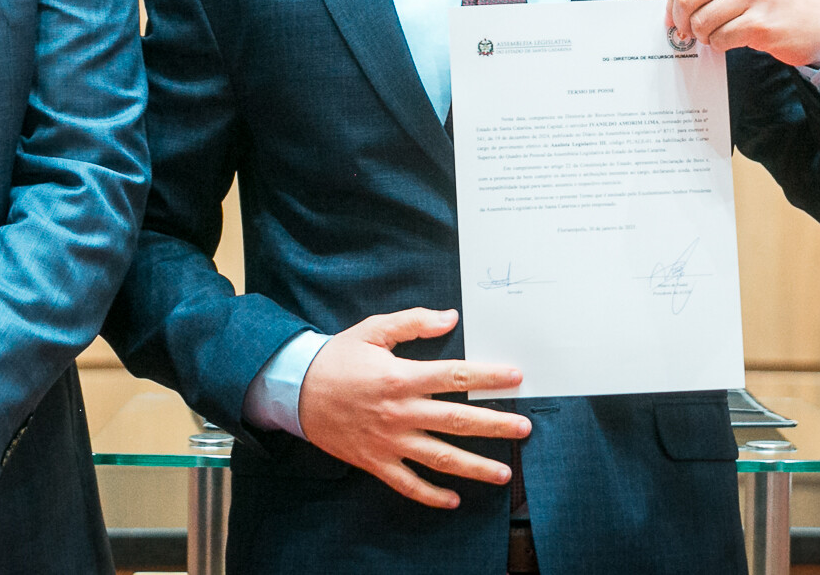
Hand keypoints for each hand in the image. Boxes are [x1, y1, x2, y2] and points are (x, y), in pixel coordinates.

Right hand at [296, 308, 531, 508]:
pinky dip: (431, 495)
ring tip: (503, 474)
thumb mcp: (372, 330)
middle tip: (524, 428)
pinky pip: (408, 484)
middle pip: (458, 421)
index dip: (489, 377)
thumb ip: (413, 323)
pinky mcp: (375, 461)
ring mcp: (389, 440)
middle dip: (495, 425)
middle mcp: (400, 411)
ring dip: (475, 467)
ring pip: (440, 457)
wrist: (295, 390)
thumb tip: (450, 318)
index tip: (515, 377)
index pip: (456, 377)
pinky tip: (453, 500)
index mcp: (401, 377)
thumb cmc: (337, 358)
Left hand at [666, 0, 819, 68]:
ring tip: (716, 33)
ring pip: (701, 21)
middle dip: (682, 20)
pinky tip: (733, 40)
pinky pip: (720, 39)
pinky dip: (720, 45)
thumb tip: (669, 8)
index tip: (674, 13)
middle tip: (689, 30)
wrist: (818, 20)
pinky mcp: (761, 22)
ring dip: (703, 35)